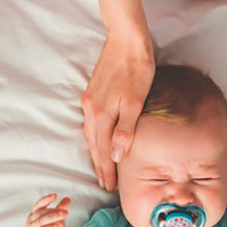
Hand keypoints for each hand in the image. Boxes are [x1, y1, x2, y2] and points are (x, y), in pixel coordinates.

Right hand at [26, 194, 70, 226]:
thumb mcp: (59, 220)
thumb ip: (61, 210)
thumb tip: (68, 198)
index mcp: (34, 215)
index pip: (38, 205)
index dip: (45, 200)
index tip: (55, 195)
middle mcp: (30, 222)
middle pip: (41, 213)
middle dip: (54, 211)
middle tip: (66, 212)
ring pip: (41, 221)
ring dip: (53, 217)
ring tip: (64, 215)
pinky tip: (57, 226)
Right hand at [81, 33, 154, 190]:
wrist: (126, 40)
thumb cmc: (137, 69)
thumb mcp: (136, 102)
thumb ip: (126, 130)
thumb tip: (118, 156)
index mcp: (102, 114)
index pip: (104, 151)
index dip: (108, 170)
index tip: (111, 186)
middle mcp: (91, 109)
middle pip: (94, 145)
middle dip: (100, 166)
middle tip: (105, 184)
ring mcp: (89, 100)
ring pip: (90, 135)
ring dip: (96, 153)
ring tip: (102, 168)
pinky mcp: (92, 92)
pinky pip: (90, 122)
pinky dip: (94, 137)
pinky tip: (98, 140)